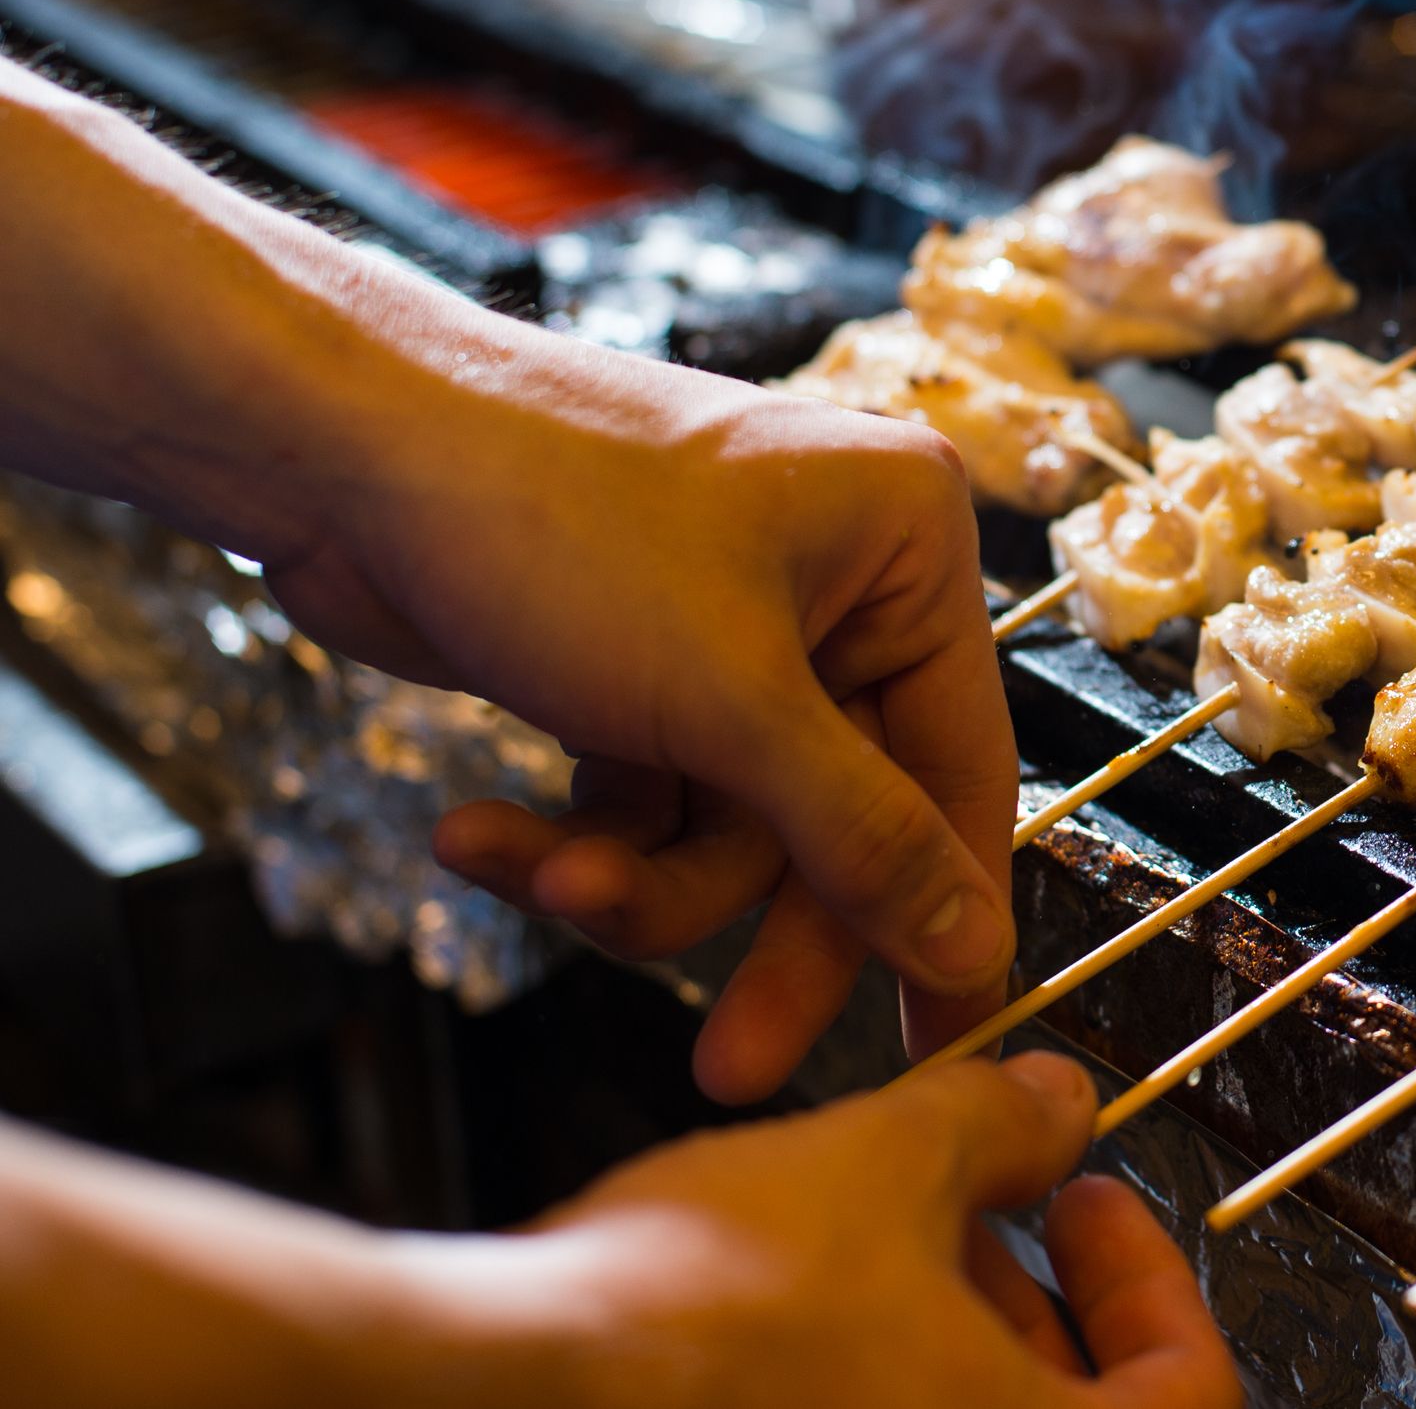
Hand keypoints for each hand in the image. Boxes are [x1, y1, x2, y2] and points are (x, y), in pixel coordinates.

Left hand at [281, 325, 1015, 1101]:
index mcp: (910, 546)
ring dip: (635, 877)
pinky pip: (650, 800)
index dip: (942, 914)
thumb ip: (861, 840)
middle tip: (732, 1066)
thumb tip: (976, 947)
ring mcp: (735, 626)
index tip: (931, 1044)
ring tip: (543, 878)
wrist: (339, 448)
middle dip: (759, 930)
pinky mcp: (638, 665)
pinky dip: (575, 835)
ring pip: (732, 827)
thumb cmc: (557, 524)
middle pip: (839, 818)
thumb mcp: (732, 704)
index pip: (962, 768)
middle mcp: (841, 582)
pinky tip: (478, 838)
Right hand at [433, 1055, 1240, 1408]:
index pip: (1188, 1393)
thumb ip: (994, 1126)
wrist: (496, 1389)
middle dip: (1037, 1307)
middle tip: (988, 1216)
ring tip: (878, 1247)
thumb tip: (1051, 1105)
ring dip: (946, 1348)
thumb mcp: (880, 1162)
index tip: (1089, 1203)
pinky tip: (804, 1315)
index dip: (1149, 1276)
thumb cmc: (694, 1314)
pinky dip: (864, 1391)